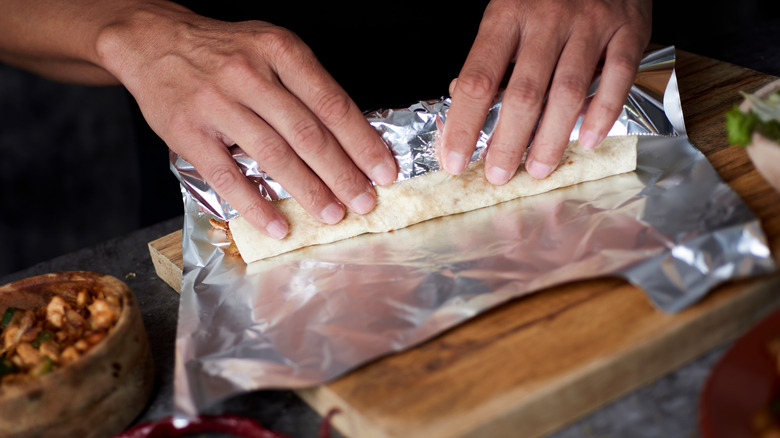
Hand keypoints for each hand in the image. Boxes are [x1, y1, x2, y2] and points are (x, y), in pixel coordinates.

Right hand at [96, 3, 396, 238]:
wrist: (154, 41)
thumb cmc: (224, 51)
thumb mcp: (270, 49)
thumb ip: (306, 86)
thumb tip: (350, 139)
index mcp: (280, 51)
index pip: (332, 103)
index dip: (362, 142)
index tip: (384, 171)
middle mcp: (250, 74)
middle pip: (308, 134)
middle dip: (342, 175)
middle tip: (364, 202)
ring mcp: (217, 103)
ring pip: (273, 156)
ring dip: (308, 192)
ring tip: (332, 215)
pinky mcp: (188, 132)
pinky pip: (228, 176)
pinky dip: (256, 205)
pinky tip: (278, 225)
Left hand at [441, 0, 650, 183]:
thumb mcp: (508, 11)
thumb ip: (491, 55)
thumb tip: (464, 102)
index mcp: (507, 15)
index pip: (478, 79)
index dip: (465, 124)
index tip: (455, 159)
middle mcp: (547, 19)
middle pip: (524, 93)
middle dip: (508, 142)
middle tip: (498, 175)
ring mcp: (590, 24)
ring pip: (568, 92)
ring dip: (551, 138)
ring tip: (538, 168)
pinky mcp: (628, 30)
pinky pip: (617, 78)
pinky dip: (602, 114)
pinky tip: (587, 141)